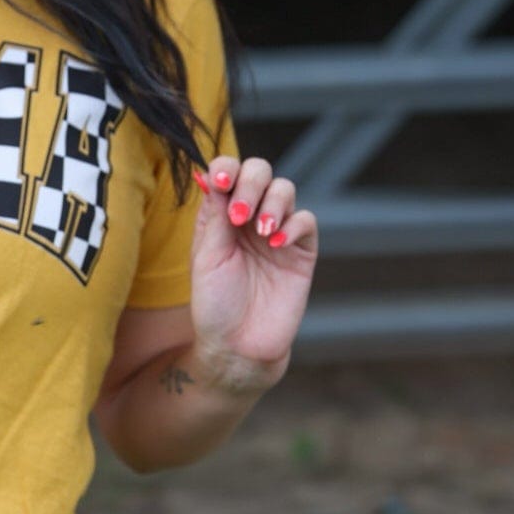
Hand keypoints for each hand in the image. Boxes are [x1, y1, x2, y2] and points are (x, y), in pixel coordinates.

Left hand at [186, 154, 318, 395]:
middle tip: (240, 216)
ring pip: (285, 189)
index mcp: (220, 214)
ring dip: (272, 202)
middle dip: (251, 183)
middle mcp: (249, 216)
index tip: (221, 180)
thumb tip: (210, 172)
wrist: (238, 346)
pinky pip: (306, 221)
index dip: (226, 167)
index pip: (228, 172)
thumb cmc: (215, 304)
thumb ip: (214, 215)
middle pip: (260, 171)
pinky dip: (293, 225)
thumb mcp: (207, 257)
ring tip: (260, 232)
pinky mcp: (301, 251)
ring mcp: (277, 231)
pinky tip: (276, 244)